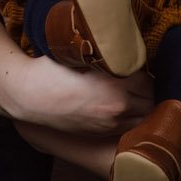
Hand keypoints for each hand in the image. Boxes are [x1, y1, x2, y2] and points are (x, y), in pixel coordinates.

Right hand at [9, 54, 152, 134]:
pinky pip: (128, 127)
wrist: (30, 97)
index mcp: (115, 85)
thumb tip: (123, 48)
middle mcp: (117, 107)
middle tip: (138, 79)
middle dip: (147, 89)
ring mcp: (109, 123)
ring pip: (143, 118)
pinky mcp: (101, 133)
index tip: (135, 64)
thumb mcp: (81, 55)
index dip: (142, 70)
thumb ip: (106, 55)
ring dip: (142, 106)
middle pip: (150, 100)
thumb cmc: (51, 71)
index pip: (147, 79)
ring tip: (134, 94)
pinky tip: (122, 107)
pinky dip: (131, 118)